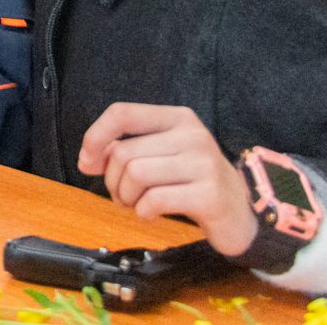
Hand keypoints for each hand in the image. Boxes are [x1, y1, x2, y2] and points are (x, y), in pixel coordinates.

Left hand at [78, 102, 257, 256]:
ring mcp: (203, 163)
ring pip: (135, 175)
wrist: (239, 213)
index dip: (95, 136)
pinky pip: (154, 200)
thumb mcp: (163, 154)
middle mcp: (192, 134)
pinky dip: (143, 212)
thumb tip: (88, 159)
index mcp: (178, 118)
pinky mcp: (209, 194)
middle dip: (112, 181)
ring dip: (126, 198)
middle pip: (124, 152)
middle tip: (122, 195)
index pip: (122, 113)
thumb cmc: (193, 182)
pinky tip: (152, 214)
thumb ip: (127, 149)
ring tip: (137, 204)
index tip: (87, 161)